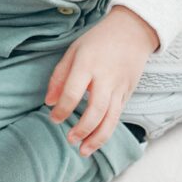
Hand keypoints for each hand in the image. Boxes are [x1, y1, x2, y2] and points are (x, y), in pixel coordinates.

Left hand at [44, 6, 158, 156]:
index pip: (73, 93)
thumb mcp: (74, 51)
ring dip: (97, 138)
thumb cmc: (98, 40)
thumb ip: (59, 76)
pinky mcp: (128, 92)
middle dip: (82, 129)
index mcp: (88, 64)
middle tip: (69, 140)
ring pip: (111, 119)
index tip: (54, 119)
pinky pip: (118, 115)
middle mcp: (106, 78)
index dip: (62, 110)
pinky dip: (107, 130)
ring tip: (84, 150)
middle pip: (96, 111)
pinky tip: (96, 139)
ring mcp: (120, 87)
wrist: (133, 31)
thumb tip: (49, 102)